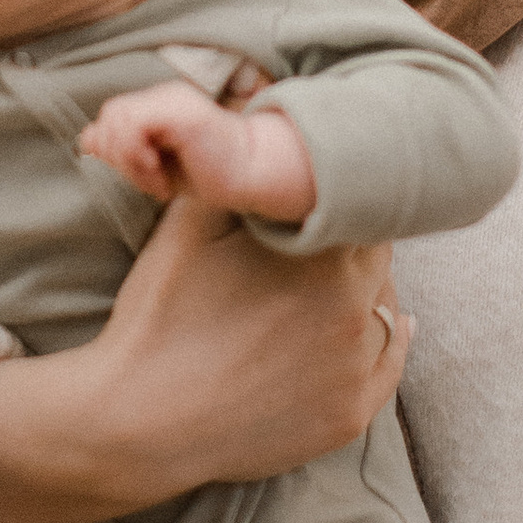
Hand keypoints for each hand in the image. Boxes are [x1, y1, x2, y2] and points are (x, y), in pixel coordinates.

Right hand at [0, 196, 408, 522]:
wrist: (135, 422)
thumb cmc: (160, 315)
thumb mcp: (190, 223)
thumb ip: (232, 163)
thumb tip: (251, 99)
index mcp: (326, 253)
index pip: (354, 207)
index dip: (328, 204)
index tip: (305, 209)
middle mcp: (360, 310)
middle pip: (373, 256)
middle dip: (343, 247)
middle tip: (298, 253)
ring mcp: (359, 371)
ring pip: (384, 308)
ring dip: (359, 295)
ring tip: (305, 297)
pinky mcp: (351, 417)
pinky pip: (387, 368)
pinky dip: (379, 346)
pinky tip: (359, 332)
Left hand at [81, 81, 317, 221]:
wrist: (253, 174)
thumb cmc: (210, 172)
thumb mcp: (157, 166)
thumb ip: (124, 152)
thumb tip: (88, 141)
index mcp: (157, 105)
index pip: (111, 118)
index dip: (112, 150)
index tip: (140, 177)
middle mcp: (163, 96)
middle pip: (110, 117)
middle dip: (118, 157)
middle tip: (148, 181)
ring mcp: (173, 101)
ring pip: (117, 119)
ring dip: (129, 160)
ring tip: (155, 181)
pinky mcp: (182, 114)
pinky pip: (136, 125)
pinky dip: (137, 156)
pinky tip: (159, 175)